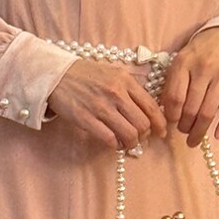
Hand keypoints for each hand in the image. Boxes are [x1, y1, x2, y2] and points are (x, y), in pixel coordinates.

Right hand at [46, 58, 167, 151]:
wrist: (57, 75)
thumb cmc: (87, 75)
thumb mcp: (114, 73)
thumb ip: (130, 89)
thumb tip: (147, 110)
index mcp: (126, 81)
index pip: (152, 107)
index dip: (160, 123)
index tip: (161, 131)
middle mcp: (116, 94)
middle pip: (143, 124)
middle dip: (144, 135)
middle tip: (140, 138)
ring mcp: (101, 107)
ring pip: (129, 134)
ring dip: (131, 143)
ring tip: (127, 143)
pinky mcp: (86, 119)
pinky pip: (109, 139)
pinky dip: (115, 145)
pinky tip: (114, 143)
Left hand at [160, 25, 218, 146]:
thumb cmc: (202, 51)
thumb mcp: (182, 60)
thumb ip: (174, 83)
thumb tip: (166, 112)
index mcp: (184, 63)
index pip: (175, 97)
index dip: (171, 116)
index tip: (171, 123)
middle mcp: (203, 68)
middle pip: (191, 108)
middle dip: (185, 126)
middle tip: (184, 132)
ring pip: (208, 111)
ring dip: (200, 130)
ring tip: (194, 139)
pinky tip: (218, 135)